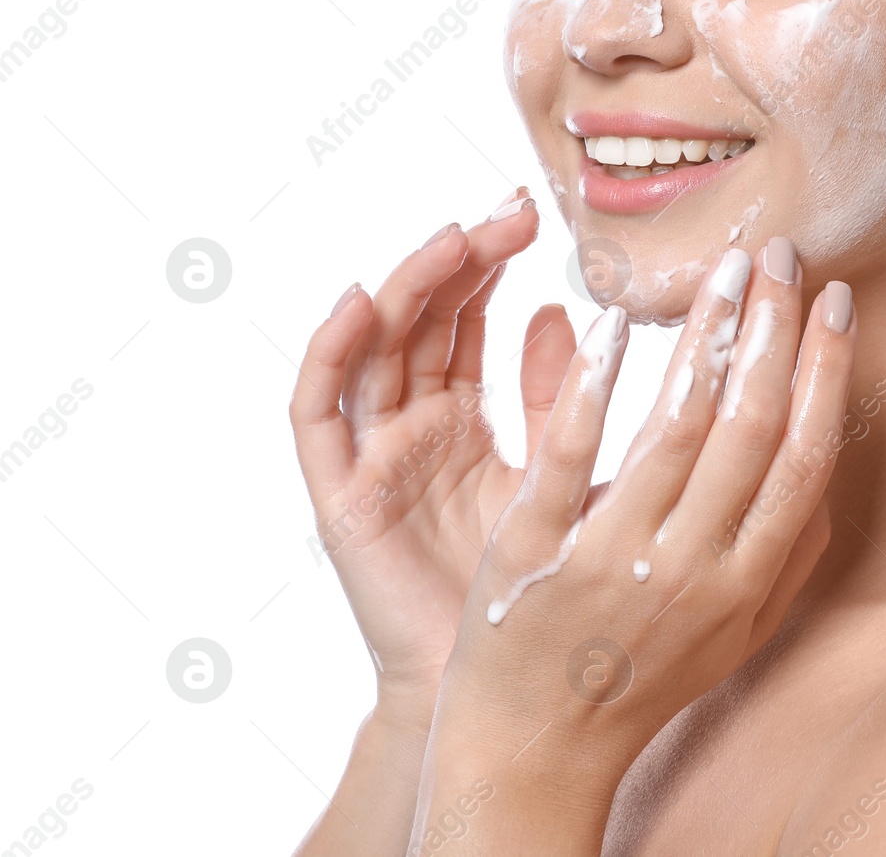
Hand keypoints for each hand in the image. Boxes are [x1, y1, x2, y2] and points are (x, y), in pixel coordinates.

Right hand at [290, 189, 576, 706]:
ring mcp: (370, 455)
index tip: (531, 211)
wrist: (505, 683)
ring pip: (373, 347)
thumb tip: (559, 310)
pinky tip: (356, 303)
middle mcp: (407, 425)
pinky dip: (328, 354)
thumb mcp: (554, 467)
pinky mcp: (338, 495)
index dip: (487, 261)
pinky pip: (318, 415)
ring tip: (454, 237)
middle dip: (457, 259)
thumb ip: (554, 395)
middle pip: (417, 318)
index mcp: (458, 415)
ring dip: (406, 286)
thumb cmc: (532, 576)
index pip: (462, 316)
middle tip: (507, 210)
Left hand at [415, 238, 856, 849]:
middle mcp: (689, 571)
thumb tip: (831, 468)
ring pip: (674, 427)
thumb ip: (791, 557)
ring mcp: (610, 560)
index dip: (827, 372)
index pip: (804, 459)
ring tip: (724, 268)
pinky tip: (615, 318)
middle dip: (775, 329)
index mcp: (745, 584)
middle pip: (749, 428)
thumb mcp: (738, 634)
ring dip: (706, 335)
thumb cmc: (644, 679)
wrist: (535, 753)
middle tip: (783, 253)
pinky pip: (569, 454)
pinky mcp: (533, 551)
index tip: (837, 300)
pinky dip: (593, 381)